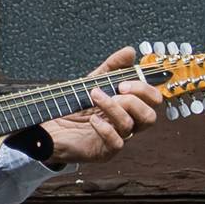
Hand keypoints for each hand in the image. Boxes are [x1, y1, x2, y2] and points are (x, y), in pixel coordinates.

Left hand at [40, 46, 166, 165]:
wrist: (51, 126)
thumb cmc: (75, 106)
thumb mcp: (94, 81)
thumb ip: (112, 66)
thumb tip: (130, 52)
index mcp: (130, 107)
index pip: (153, 100)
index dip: (144, 89)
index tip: (124, 82)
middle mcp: (127, 123)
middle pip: (150, 116)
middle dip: (134, 99)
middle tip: (116, 90)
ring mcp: (117, 138)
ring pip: (130, 125)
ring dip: (112, 107)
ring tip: (94, 96)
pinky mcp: (105, 151)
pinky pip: (116, 143)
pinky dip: (105, 128)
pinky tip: (92, 119)